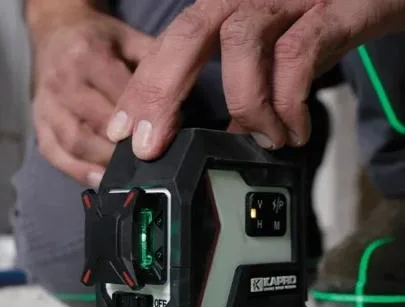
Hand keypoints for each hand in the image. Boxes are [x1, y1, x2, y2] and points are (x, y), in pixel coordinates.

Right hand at [30, 3, 152, 186]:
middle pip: (98, 125)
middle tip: (149, 160)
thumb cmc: (98, 41)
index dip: (144, 122)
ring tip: (127, 174)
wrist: (56, 31)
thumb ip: (153, 70)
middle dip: (125, 148)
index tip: (163, 139)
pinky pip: (55, 154)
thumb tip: (176, 108)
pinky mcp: (39, 121)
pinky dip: (78, 171)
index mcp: (87, 56)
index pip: (121, 99)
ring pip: (76, 143)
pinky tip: (99, 179)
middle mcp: (63, 81)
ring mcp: (46, 104)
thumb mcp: (131, 41)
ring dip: (103, 162)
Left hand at [105, 0, 404, 157]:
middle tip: (152, 145)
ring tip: (264, 140)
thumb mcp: (266, 59)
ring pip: (242, 42)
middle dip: (161, 94)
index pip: (170, 44)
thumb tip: (219, 139)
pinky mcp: (329, 10)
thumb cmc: (314, 24)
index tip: (124, 131)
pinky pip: (298, 55)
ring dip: (247, 106)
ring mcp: (286, 0)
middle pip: (188, 34)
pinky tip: (293, 131)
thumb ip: (239, 93)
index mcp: (226, 10)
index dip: (142, 88)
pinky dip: (288, 103)